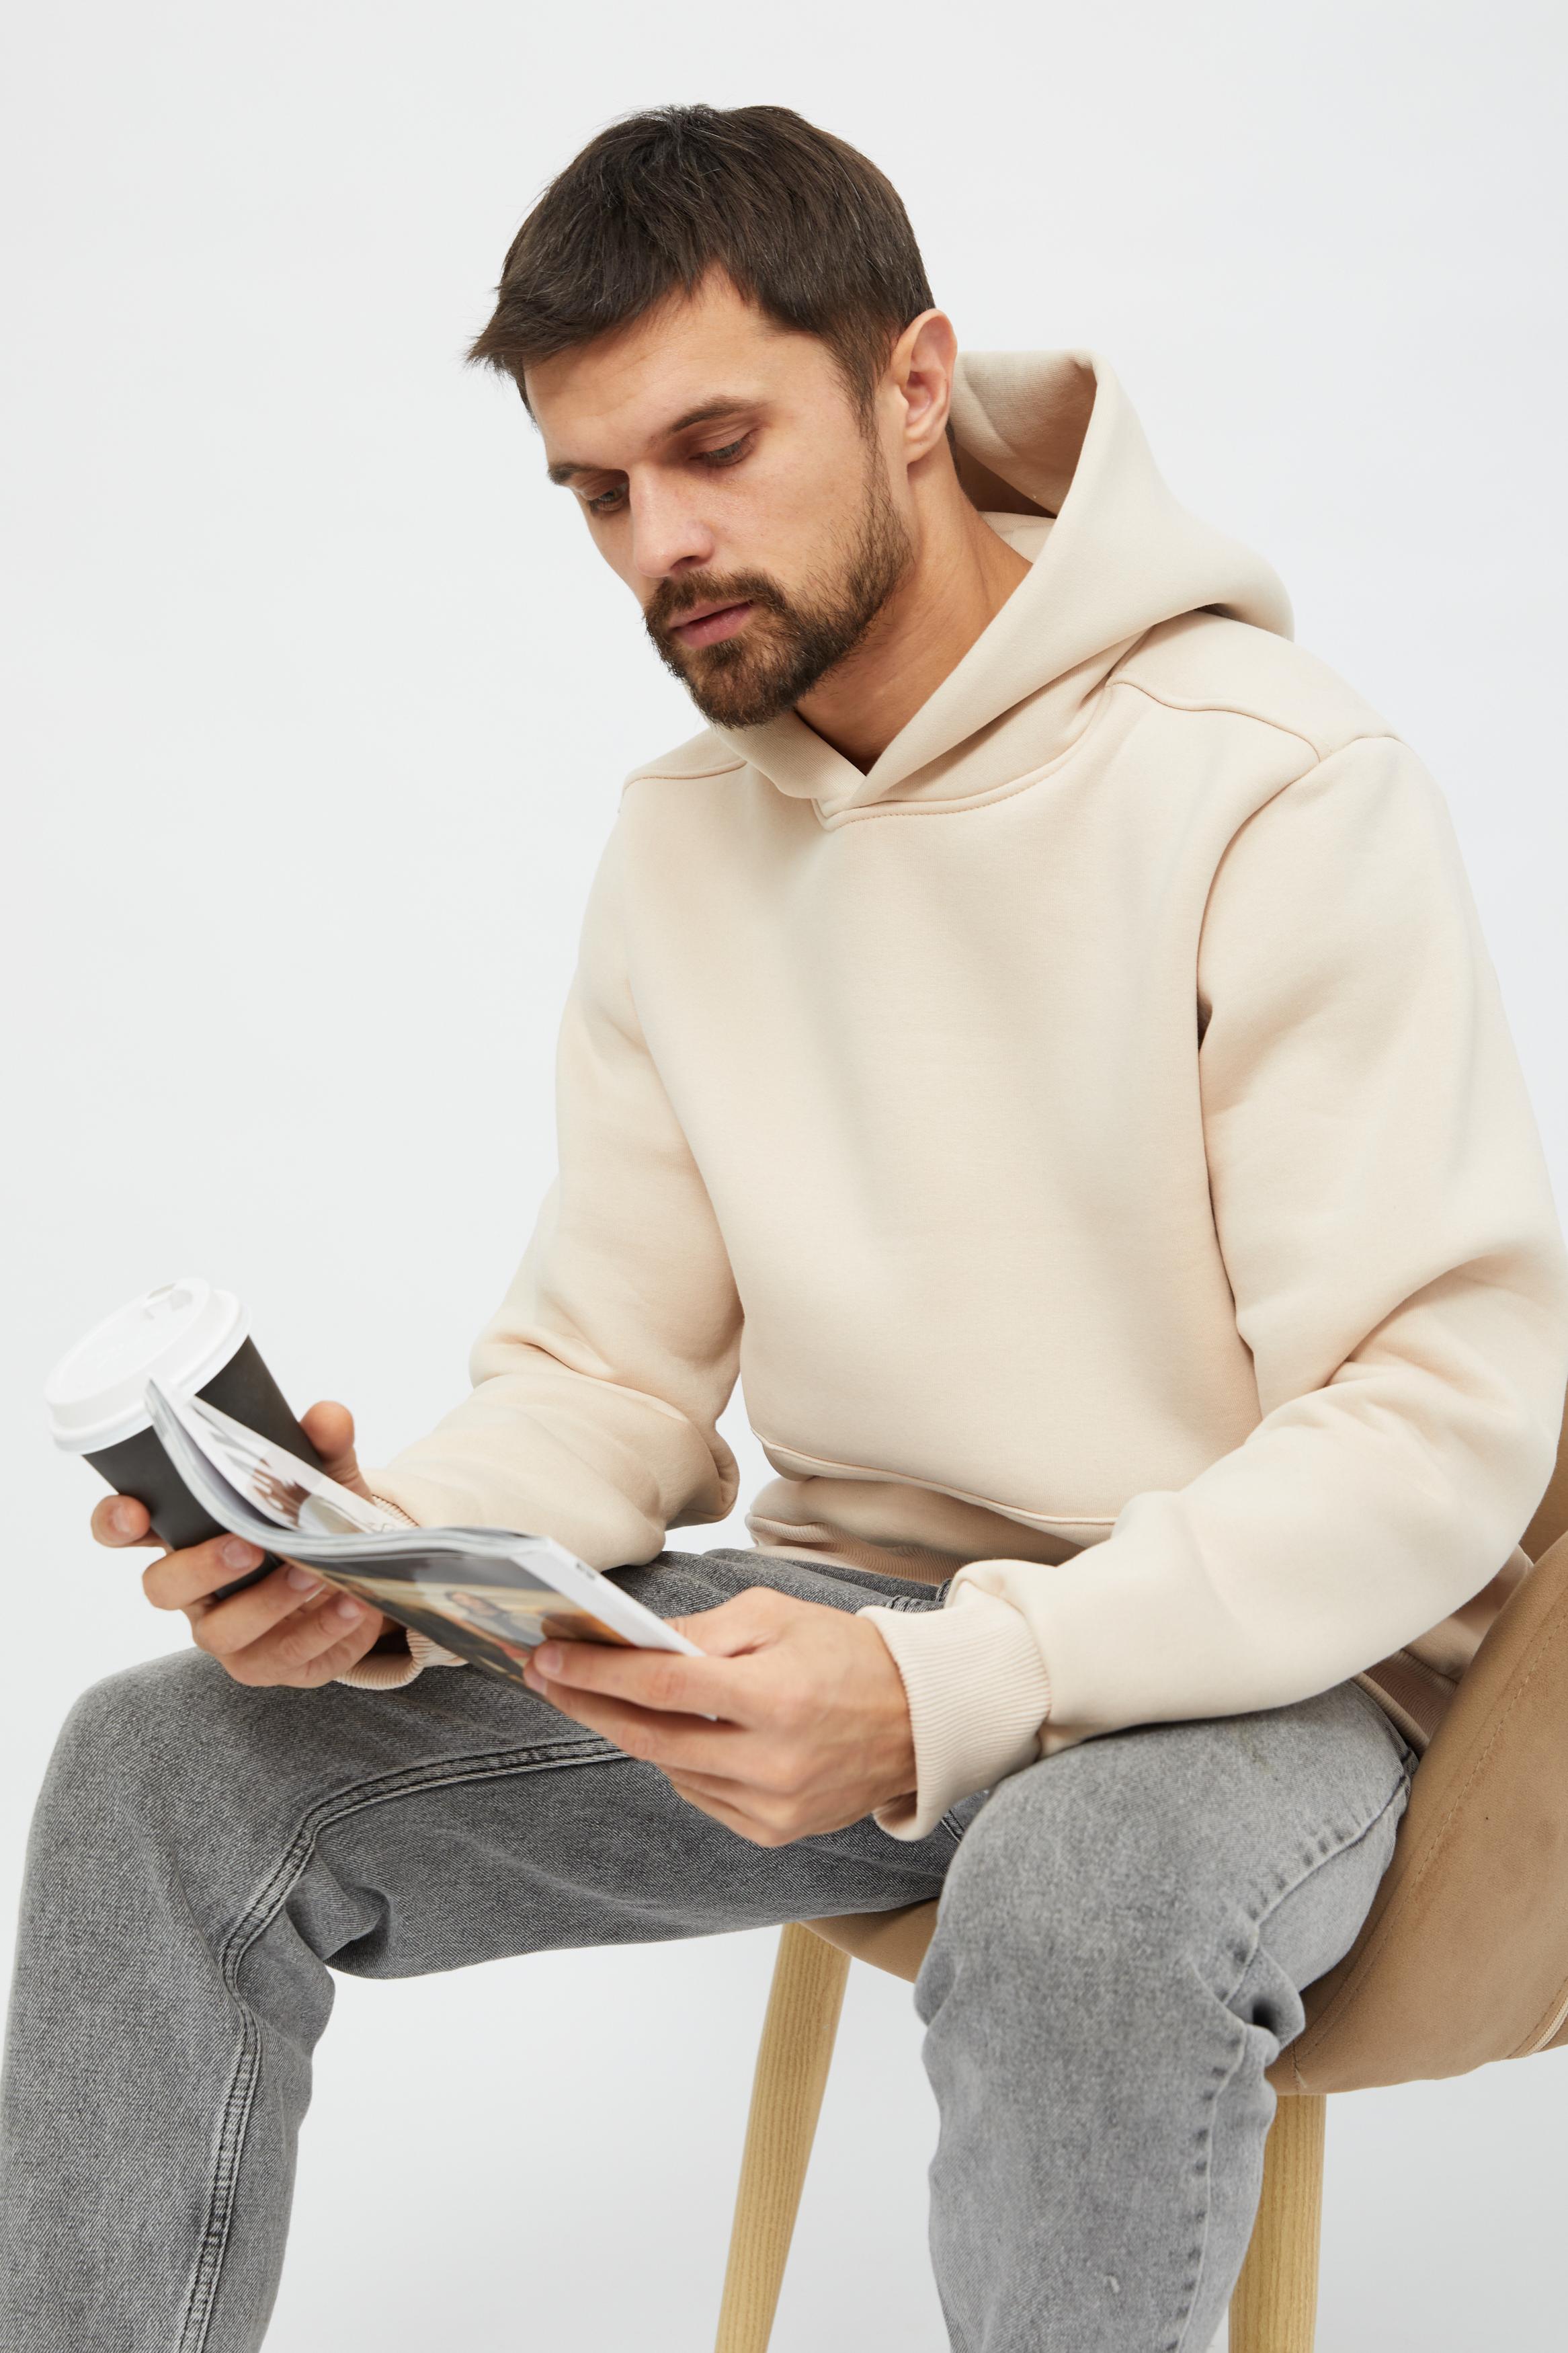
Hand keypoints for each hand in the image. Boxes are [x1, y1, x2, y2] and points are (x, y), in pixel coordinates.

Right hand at [91, 1400, 394, 1687]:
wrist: (362, 1581)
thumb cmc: (319, 1526)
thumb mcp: (326, 1482)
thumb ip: (324, 1450)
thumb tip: (328, 1417)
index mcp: (189, 1534)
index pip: (125, 1530)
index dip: (116, 1522)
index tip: (134, 1511)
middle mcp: (195, 1588)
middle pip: (162, 1588)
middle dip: (200, 1568)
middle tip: (247, 1545)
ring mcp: (227, 1631)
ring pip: (221, 1631)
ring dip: (267, 1602)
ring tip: (312, 1573)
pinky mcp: (268, 1663)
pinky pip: (283, 1656)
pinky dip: (320, 1629)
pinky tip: (350, 1604)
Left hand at [521, 1587, 915, 1845]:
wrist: (918, 1719)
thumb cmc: (846, 1654)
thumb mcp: (777, 1615)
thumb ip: (704, 1630)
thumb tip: (635, 1642)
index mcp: (775, 1697)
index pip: (662, 1684)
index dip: (597, 1671)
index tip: (548, 1657)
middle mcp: (772, 1762)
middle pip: (651, 1738)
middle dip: (590, 1704)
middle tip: (548, 1679)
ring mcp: (774, 1806)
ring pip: (670, 1770)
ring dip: (634, 1733)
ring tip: (609, 1698)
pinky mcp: (775, 1832)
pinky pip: (701, 1796)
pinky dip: (681, 1764)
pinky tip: (682, 1734)